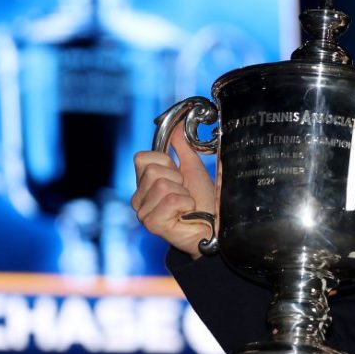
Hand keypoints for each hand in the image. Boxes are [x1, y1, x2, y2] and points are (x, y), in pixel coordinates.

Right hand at [131, 125, 216, 258]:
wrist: (215, 227)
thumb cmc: (204, 201)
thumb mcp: (194, 169)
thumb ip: (183, 147)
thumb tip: (177, 126)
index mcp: (145, 183)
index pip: (142, 157)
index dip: (165, 162)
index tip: (178, 175)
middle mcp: (139, 197)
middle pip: (152, 171)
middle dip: (177, 179)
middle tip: (184, 192)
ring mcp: (143, 212)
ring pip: (162, 185)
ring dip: (183, 193)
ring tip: (186, 205)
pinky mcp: (152, 223)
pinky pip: (170, 200)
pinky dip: (185, 204)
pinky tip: (186, 214)